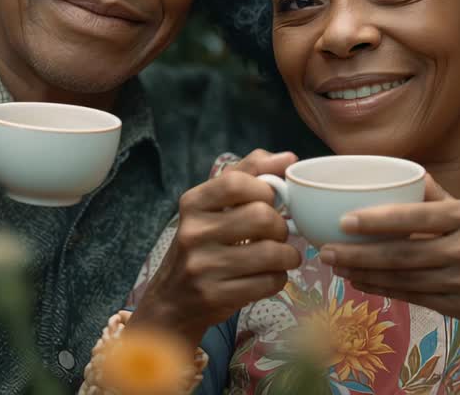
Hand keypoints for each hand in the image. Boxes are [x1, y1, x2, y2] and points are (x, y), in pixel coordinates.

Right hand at [130, 150, 302, 347]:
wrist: (172, 302)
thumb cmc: (202, 245)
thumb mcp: (212, 207)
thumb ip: (247, 175)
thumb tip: (288, 157)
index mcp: (193, 203)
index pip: (237, 182)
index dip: (266, 189)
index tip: (270, 200)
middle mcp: (193, 233)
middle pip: (262, 217)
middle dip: (281, 226)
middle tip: (277, 234)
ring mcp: (202, 267)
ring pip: (272, 253)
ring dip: (288, 255)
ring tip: (281, 256)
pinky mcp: (216, 296)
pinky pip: (269, 282)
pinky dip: (278, 278)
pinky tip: (268, 276)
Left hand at [320, 175, 459, 353]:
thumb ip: (439, 197)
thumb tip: (404, 173)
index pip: (415, 217)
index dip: (377, 220)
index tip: (344, 221)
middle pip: (402, 254)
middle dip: (359, 254)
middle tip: (326, 251)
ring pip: (404, 279)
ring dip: (366, 274)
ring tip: (338, 267)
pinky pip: (415, 298)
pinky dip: (386, 290)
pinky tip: (364, 283)